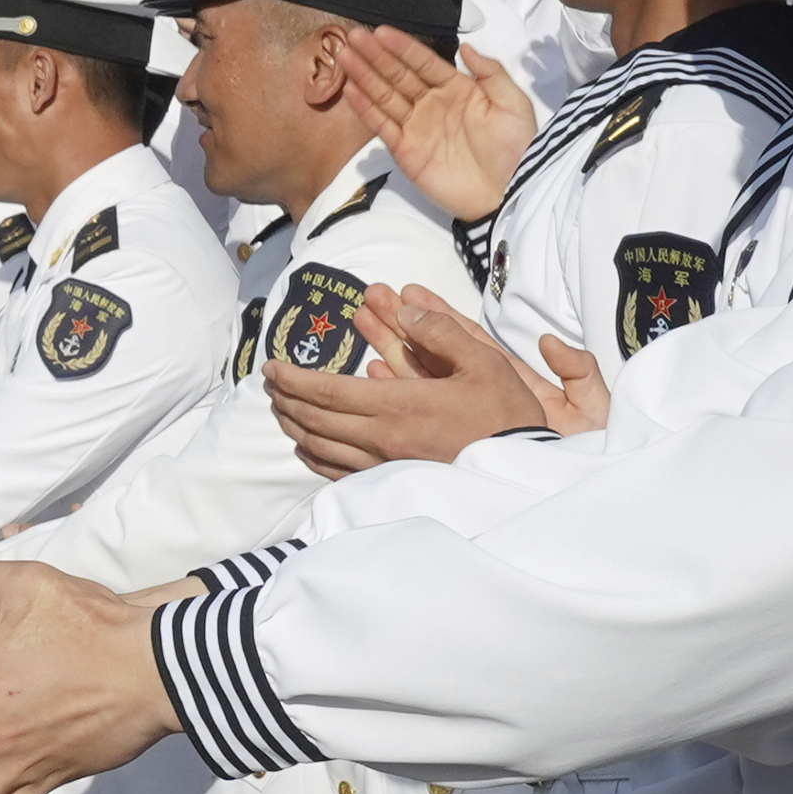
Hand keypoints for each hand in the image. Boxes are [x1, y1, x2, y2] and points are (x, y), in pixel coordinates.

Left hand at [272, 286, 578, 474]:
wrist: (523, 473)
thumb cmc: (506, 415)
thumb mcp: (484, 362)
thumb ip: (441, 331)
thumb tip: (404, 309)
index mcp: (398, 406)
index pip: (327, 390)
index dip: (293, 378)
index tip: (270, 367)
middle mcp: (382, 439)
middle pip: (315, 418)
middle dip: (286, 398)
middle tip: (268, 382)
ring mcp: (384, 466)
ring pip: (321, 447)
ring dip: (294, 425)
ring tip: (280, 407)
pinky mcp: (393, 484)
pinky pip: (339, 472)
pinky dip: (314, 457)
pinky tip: (306, 447)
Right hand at [340, 27, 539, 220]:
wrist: (509, 192)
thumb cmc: (516, 149)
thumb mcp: (513, 103)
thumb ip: (491, 72)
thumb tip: (467, 46)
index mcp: (458, 90)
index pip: (424, 62)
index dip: (403, 47)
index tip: (382, 31)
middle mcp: (433, 105)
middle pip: (398, 75)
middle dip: (376, 56)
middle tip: (354, 36)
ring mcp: (417, 128)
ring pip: (385, 96)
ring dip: (364, 76)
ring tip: (345, 56)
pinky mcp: (406, 152)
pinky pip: (382, 126)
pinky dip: (366, 110)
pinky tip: (352, 91)